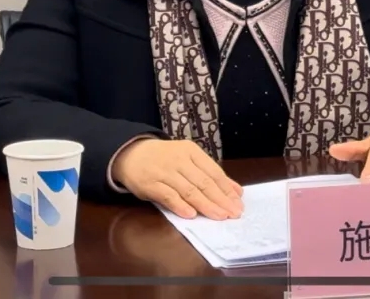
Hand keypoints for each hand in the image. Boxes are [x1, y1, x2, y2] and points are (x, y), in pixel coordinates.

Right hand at [112, 138, 244, 219]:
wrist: (131, 152)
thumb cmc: (165, 159)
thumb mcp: (188, 159)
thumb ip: (210, 174)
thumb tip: (236, 191)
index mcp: (191, 152)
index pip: (213, 172)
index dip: (226, 189)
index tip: (238, 204)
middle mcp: (179, 160)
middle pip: (203, 182)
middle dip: (220, 199)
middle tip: (233, 214)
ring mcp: (164, 172)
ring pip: (188, 190)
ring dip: (205, 205)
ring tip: (219, 216)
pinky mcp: (150, 184)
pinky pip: (168, 196)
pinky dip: (180, 206)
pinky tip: (191, 215)